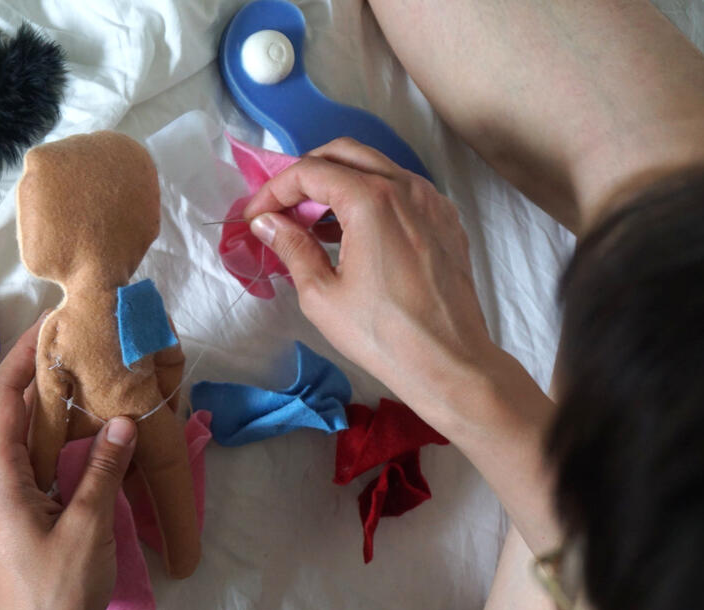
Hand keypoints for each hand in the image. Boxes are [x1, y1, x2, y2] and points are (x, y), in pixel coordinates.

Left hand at [0, 314, 137, 609]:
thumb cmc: (58, 592)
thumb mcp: (87, 526)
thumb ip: (103, 468)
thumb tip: (122, 420)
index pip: (3, 399)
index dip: (23, 357)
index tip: (52, 325)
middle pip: (14, 414)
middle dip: (44, 376)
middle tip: (84, 348)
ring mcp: (9, 500)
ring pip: (30, 439)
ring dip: (58, 409)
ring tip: (96, 380)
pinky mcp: (26, 516)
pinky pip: (43, 464)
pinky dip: (66, 441)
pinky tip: (98, 436)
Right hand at [244, 138, 559, 549]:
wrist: (448, 362)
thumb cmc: (381, 334)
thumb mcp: (321, 294)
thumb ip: (292, 247)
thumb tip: (268, 223)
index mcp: (371, 200)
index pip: (310, 172)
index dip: (274, 190)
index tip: (256, 216)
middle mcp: (406, 187)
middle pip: (344, 153)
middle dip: (305, 174)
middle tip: (282, 207)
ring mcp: (432, 201)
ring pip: (376, 167)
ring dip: (339, 183)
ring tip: (313, 222)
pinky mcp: (446, 221)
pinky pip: (403, 190)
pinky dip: (372, 197)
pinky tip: (355, 233)